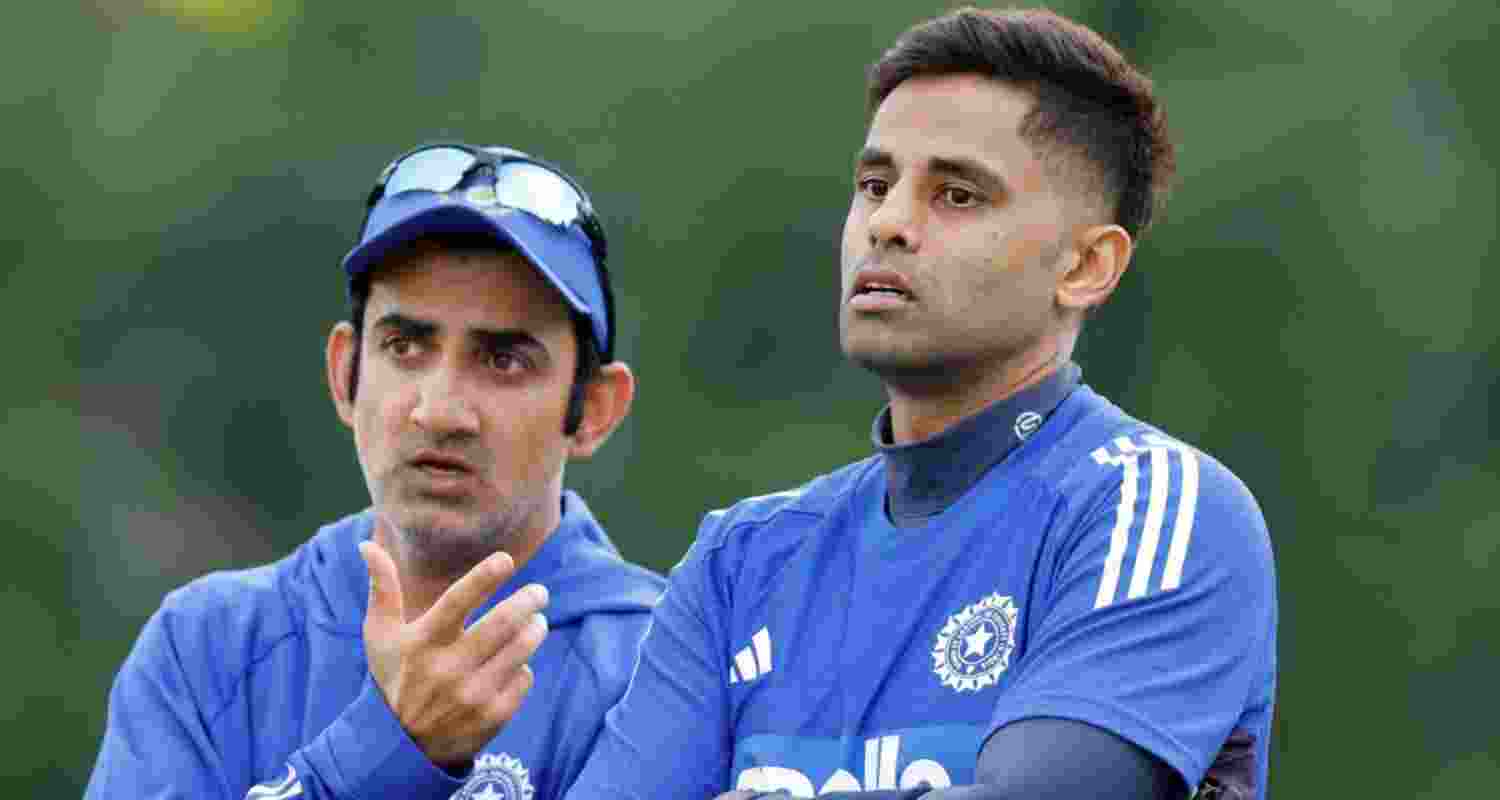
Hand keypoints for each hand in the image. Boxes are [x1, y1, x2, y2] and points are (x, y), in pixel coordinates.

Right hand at [360, 540, 548, 769]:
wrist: (401, 746)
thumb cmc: (395, 677)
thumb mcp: (381, 636)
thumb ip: (382, 589)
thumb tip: (367, 544)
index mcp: (422, 642)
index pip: (457, 601)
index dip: (484, 577)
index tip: (506, 560)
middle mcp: (448, 668)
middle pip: (502, 624)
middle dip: (528, 601)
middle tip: (540, 592)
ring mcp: (472, 694)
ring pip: (520, 649)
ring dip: (535, 629)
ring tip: (537, 622)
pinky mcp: (492, 716)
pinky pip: (524, 678)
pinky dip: (524, 666)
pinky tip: (515, 664)